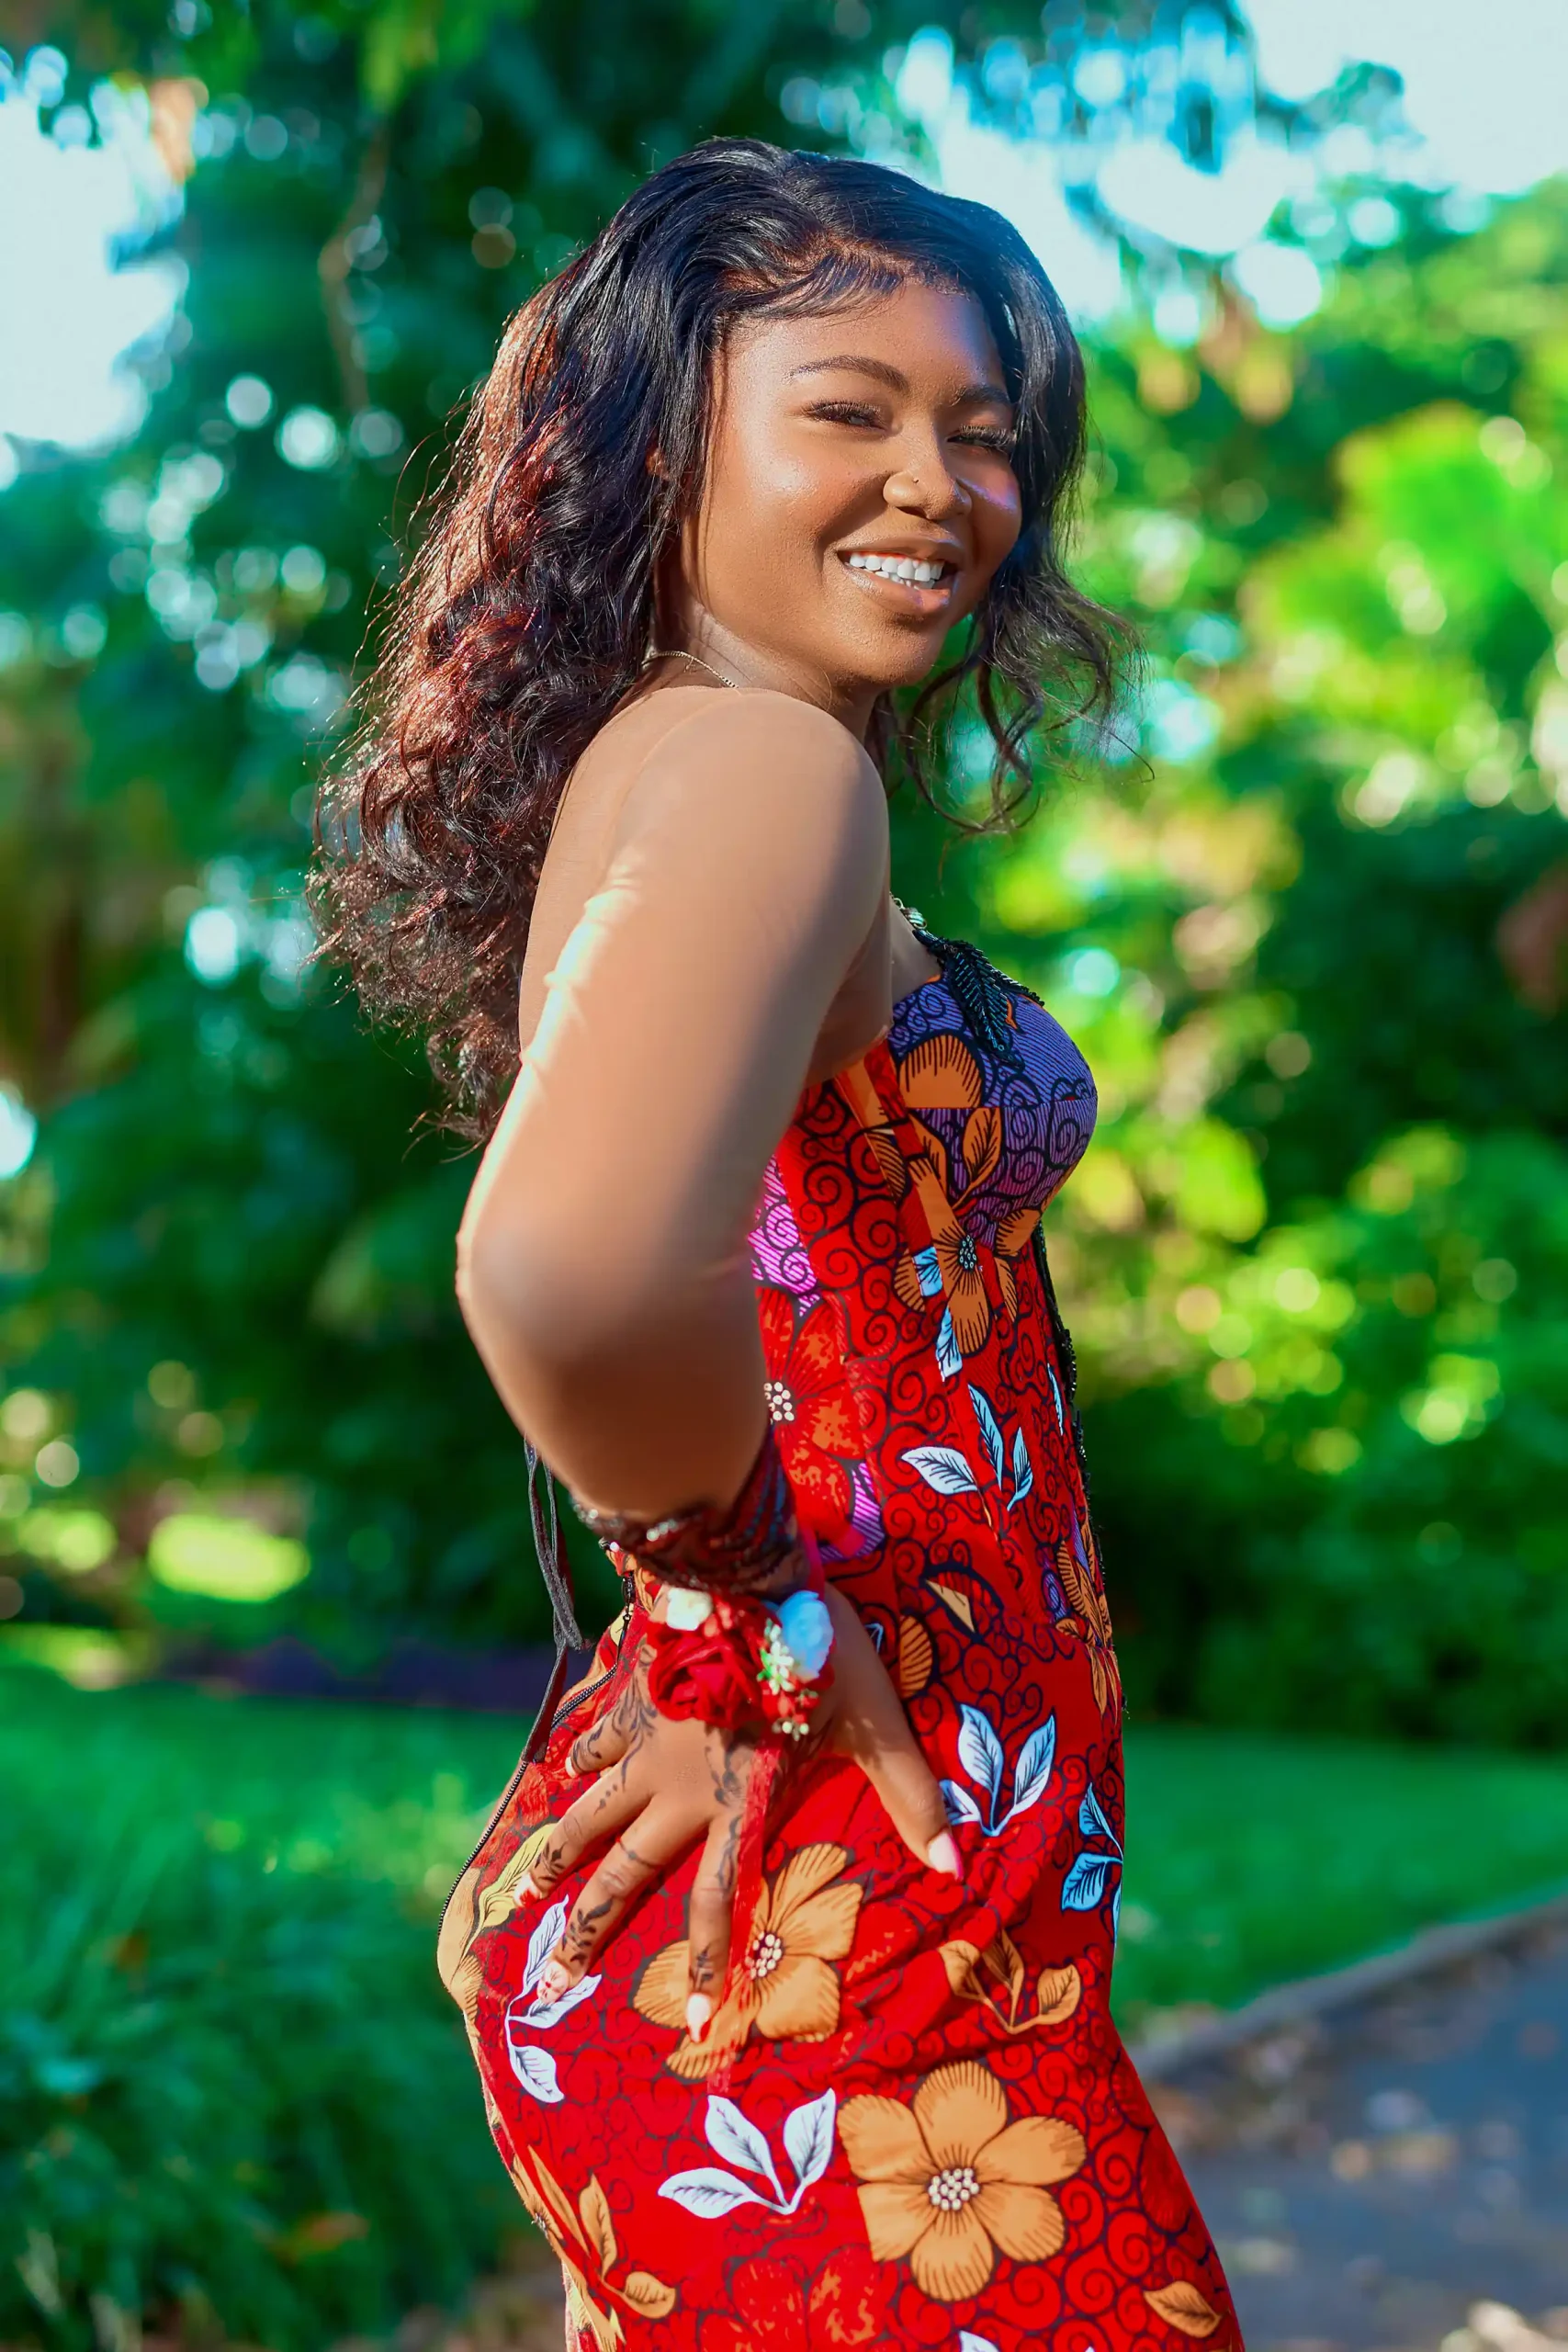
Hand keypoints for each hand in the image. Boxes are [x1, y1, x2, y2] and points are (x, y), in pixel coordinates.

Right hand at [521, 1581, 959, 2040]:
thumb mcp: (875, 1725)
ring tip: (523, 1891)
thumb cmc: (821, 1651)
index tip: (694, 2026)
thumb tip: (960, 1868)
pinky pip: (594, 1733)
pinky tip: (556, 1766)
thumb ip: (911, 1797)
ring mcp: (647, 1743)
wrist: (749, 1574)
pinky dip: (573, 1754)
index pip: (719, 1903)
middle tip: (549, 1979)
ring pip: (590, 1811)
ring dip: (557, 1853)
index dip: (709, 1966)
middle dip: (587, 1928)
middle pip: (626, 1872)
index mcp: (739, 1804)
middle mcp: (681, 1788)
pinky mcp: (631, 1694)